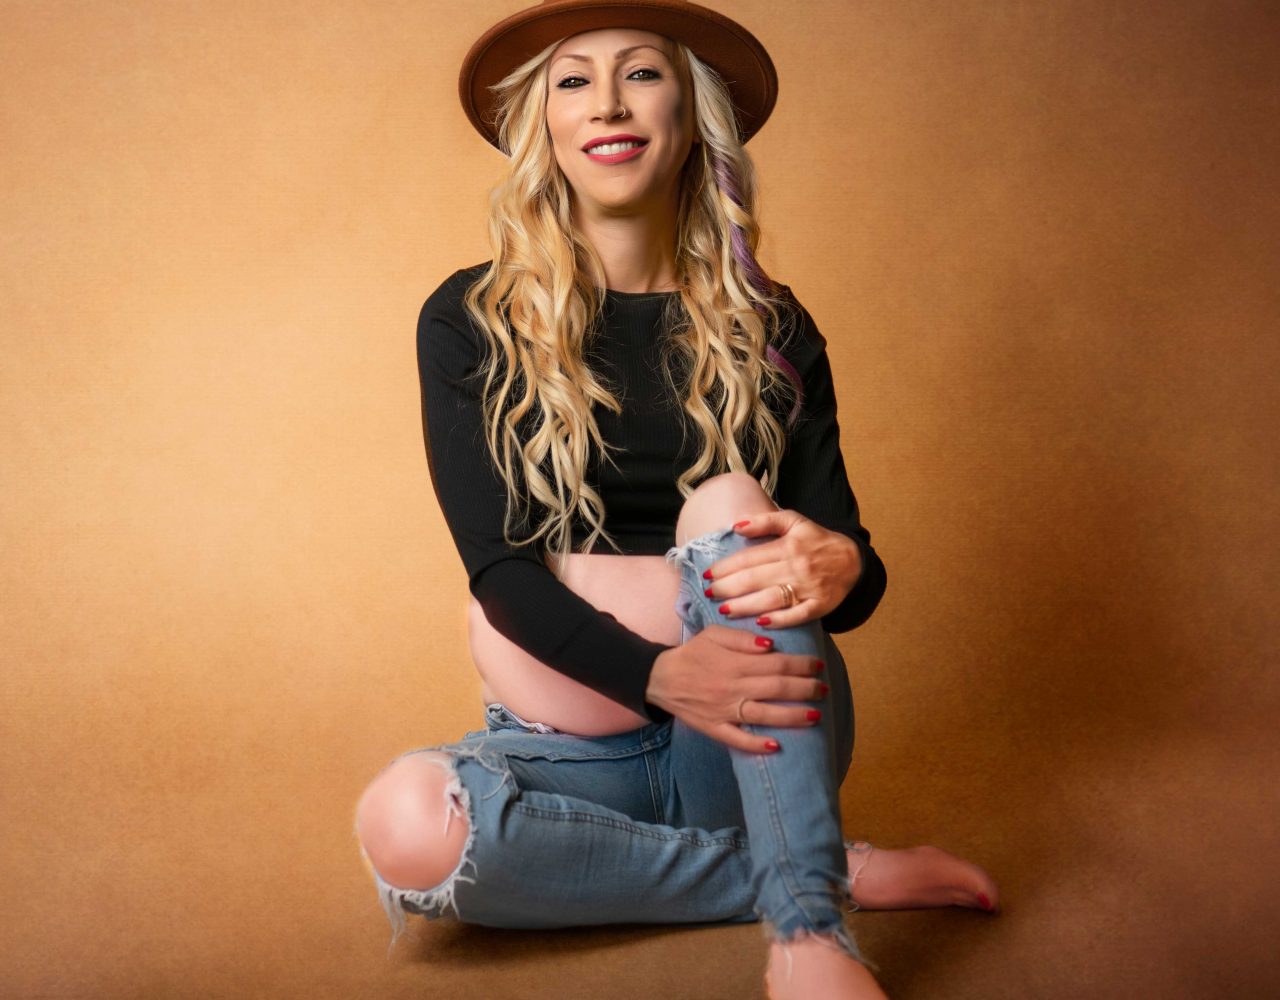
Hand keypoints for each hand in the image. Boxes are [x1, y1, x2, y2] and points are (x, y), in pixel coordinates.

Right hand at [646, 625, 828, 753]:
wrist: (659, 677)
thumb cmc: (692, 653)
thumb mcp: (714, 634)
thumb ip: (742, 638)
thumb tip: (771, 645)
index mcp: (735, 663)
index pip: (777, 664)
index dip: (801, 665)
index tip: (818, 665)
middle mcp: (732, 688)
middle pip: (777, 689)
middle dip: (806, 689)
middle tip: (823, 689)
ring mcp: (723, 711)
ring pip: (764, 715)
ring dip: (792, 716)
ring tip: (815, 715)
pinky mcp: (714, 728)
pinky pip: (737, 740)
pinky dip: (756, 745)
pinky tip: (776, 746)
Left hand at [702, 510, 862, 628]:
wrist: (853, 561)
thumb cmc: (817, 541)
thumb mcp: (794, 522)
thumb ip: (764, 521)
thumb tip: (735, 525)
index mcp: (787, 546)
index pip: (749, 558)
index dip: (725, 567)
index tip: (707, 575)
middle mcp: (796, 567)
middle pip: (755, 579)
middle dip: (727, 588)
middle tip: (709, 594)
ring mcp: (808, 588)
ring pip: (772, 599)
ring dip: (745, 606)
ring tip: (724, 610)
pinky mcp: (820, 606)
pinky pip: (798, 615)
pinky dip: (780, 620)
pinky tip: (761, 623)